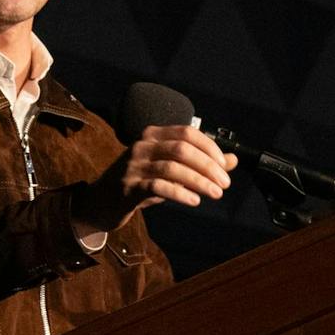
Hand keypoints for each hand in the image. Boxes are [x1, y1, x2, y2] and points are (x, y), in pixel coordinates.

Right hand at [72, 125, 238, 233]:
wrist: (102, 202)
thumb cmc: (140, 184)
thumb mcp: (171, 171)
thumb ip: (200, 164)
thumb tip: (233, 160)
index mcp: (153, 135)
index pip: (187, 133)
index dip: (210, 148)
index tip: (225, 167)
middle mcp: (142, 145)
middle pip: (182, 149)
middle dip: (208, 166)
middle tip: (224, 184)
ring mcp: (133, 165)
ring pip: (172, 167)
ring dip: (199, 181)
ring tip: (215, 194)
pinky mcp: (128, 186)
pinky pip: (158, 186)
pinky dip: (180, 193)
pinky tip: (194, 201)